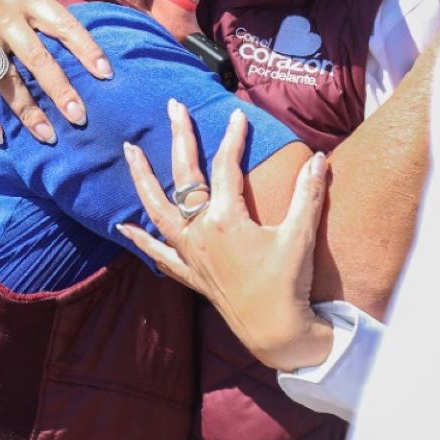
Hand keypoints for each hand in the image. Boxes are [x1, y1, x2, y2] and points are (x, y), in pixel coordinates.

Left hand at [118, 100, 332, 372]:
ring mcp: (191, 253)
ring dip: (142, 178)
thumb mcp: (300, 234)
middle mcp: (200, 232)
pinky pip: (157, 254)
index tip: (238, 115)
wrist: (275, 331)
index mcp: (226, 219)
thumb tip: (319, 157)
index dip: (233, 138)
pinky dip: (138, 239)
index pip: (225, 167)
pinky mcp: (190, 273)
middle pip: (184, 176)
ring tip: (130, 152)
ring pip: (157, 209)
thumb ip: (308, 193)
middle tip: (173, 108)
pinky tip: (121, 226)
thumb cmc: (288, 283)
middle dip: (179, 138)